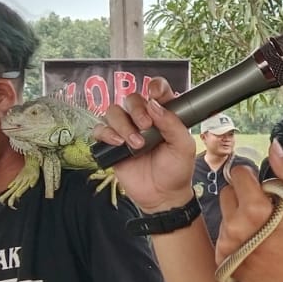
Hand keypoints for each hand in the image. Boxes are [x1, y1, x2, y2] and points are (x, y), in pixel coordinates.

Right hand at [93, 85, 196, 212]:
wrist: (163, 195)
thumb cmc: (176, 170)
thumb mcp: (183, 146)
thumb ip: (172, 123)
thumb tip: (154, 104)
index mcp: (163, 115)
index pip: (157, 91)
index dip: (155, 86)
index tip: (155, 93)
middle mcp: (143, 119)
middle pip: (131, 99)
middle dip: (137, 110)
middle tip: (146, 127)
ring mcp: (126, 130)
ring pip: (113, 112)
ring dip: (123, 125)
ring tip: (136, 143)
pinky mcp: (111, 145)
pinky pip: (99, 129)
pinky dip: (106, 133)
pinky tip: (118, 143)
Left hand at [213, 147, 282, 281]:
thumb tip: (274, 145)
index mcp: (255, 210)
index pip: (238, 175)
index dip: (254, 180)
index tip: (267, 192)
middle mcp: (234, 229)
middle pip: (226, 193)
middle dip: (243, 198)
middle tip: (265, 214)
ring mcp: (226, 248)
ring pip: (223, 215)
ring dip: (237, 218)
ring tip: (261, 233)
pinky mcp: (222, 262)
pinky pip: (222, 237)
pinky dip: (234, 239)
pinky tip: (254, 247)